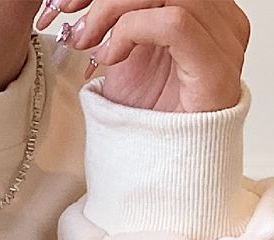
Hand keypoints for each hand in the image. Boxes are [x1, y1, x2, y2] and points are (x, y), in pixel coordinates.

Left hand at [36, 0, 249, 111]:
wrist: (161, 169)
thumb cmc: (147, 119)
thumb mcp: (125, 57)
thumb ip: (121, 22)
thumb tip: (83, 2)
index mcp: (201, 12)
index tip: (70, 2)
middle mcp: (219, 18)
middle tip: (72, 19)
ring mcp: (223, 39)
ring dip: (113, 11)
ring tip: (86, 42)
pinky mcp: (216, 65)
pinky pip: (175, 22)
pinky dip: (132, 30)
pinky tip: (109, 57)